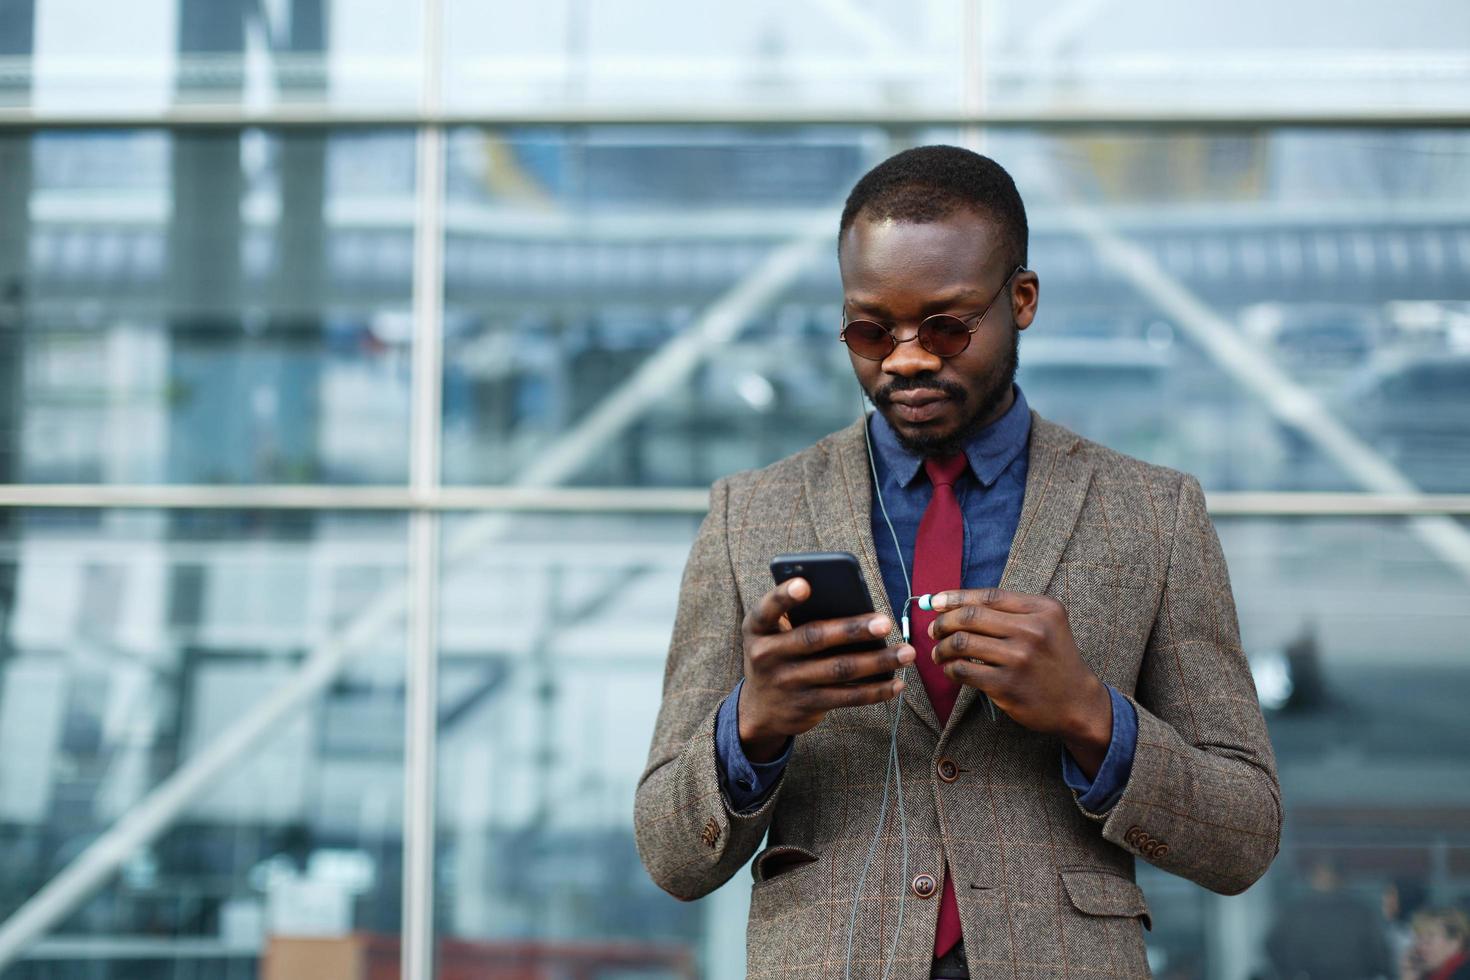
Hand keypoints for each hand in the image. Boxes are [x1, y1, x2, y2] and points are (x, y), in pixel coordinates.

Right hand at [738, 577, 914, 761]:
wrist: (759, 710)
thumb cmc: (778, 655)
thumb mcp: (773, 635)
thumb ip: (799, 619)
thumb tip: (856, 610)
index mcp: (757, 628)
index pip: (767, 608)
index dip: (784, 596)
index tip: (806, 584)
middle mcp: (767, 655)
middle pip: (815, 638)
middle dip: (853, 630)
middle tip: (885, 622)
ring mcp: (787, 683)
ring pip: (839, 669)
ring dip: (878, 661)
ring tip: (907, 653)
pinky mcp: (806, 706)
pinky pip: (847, 697)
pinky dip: (875, 691)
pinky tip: (897, 682)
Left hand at [928, 588, 1111, 775]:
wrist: (1078, 702)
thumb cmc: (1053, 660)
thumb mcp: (1046, 624)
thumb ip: (1011, 611)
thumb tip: (955, 603)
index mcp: (1042, 609)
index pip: (988, 596)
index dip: (955, 597)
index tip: (935, 602)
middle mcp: (1033, 630)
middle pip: (970, 616)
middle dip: (943, 622)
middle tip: (934, 631)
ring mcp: (1020, 658)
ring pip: (962, 642)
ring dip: (942, 647)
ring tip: (938, 653)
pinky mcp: (1007, 685)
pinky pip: (964, 670)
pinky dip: (950, 669)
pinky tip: (950, 670)